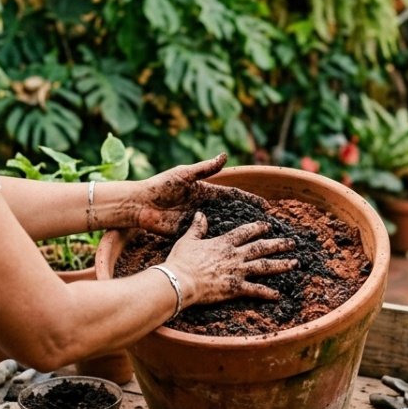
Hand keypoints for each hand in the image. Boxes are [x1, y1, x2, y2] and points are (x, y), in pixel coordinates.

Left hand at [133, 153, 266, 234]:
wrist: (140, 204)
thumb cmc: (161, 186)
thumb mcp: (184, 174)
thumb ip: (205, 168)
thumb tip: (225, 155)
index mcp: (205, 191)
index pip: (233, 196)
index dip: (249, 201)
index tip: (266, 206)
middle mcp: (204, 207)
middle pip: (231, 214)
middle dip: (248, 220)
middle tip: (267, 229)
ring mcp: (197, 221)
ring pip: (221, 228)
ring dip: (236, 235)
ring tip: (254, 244)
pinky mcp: (188, 233)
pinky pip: (206, 238)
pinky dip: (218, 244)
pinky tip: (232, 253)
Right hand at [164, 212, 295, 306]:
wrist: (180, 280)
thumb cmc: (182, 261)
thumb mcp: (188, 240)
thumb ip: (197, 227)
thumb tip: (201, 214)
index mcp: (223, 243)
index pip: (245, 232)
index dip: (257, 228)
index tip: (268, 226)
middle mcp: (234, 255)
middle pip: (261, 247)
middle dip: (278, 244)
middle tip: (292, 242)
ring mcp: (237, 271)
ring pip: (264, 266)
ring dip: (281, 264)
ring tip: (295, 263)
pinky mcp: (235, 288)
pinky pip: (255, 290)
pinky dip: (267, 293)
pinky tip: (278, 295)